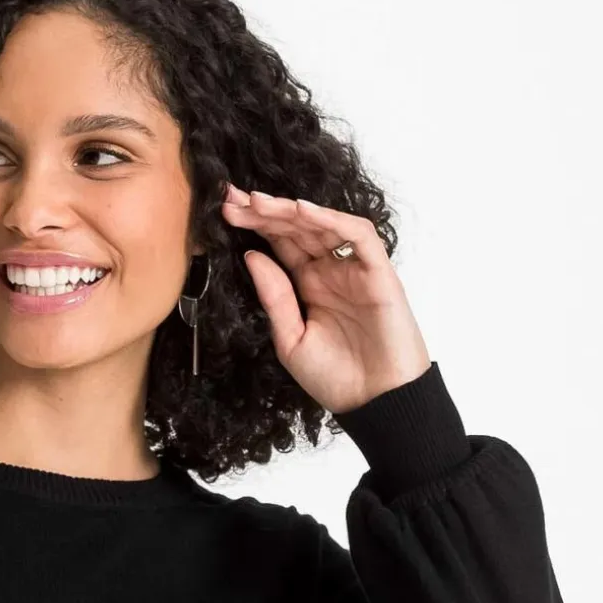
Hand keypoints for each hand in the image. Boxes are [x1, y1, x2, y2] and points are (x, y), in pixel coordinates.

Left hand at [221, 181, 430, 414]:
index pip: (279, 244)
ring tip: (258, 202)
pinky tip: (302, 211)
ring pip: (322, 225)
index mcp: (307, 285)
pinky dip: (331, 220)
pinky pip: (357, 235)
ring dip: (290, 210)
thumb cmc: (336, 378)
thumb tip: (252, 257)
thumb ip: (274, 298)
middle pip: (296, 229)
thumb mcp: (290, 340)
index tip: (223, 212)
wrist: (374, 402)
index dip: (254, 226)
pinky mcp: (378, 272)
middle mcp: (330, 271)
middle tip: (231, 199)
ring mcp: (354, 269)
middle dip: (264, 211)